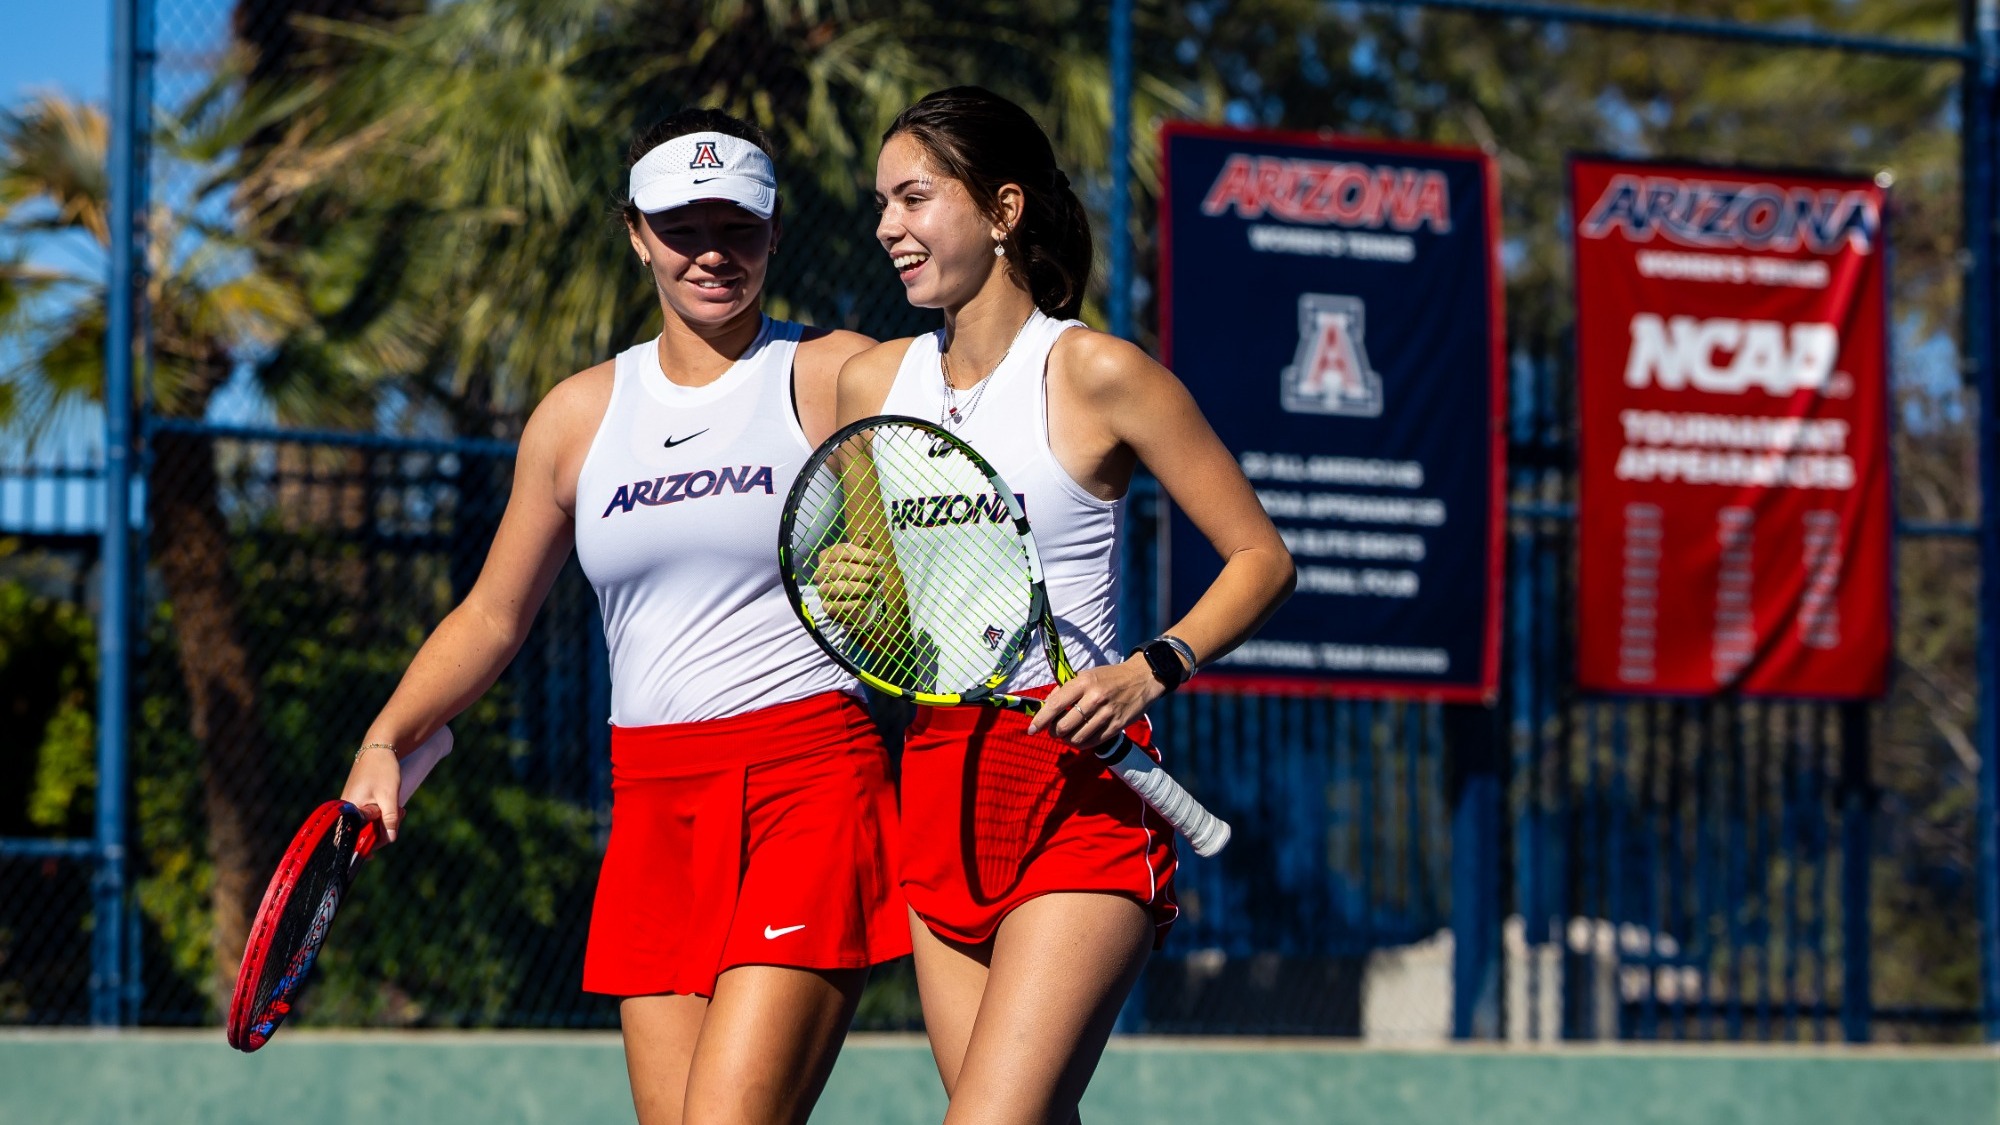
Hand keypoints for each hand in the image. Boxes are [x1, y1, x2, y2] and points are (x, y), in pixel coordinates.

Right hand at [340, 745, 403, 843]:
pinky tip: (395, 807)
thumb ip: (389, 819)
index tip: (380, 846)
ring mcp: (352, 805)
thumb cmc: (382, 770)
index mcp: (349, 809)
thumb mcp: (389, 796)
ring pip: (369, 824)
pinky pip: (370, 815)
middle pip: (362, 832)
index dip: (368, 844)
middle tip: (401, 816)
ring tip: (401, 810)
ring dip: (386, 821)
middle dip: (383, 830)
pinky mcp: (358, 801)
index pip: (354, 837)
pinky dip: (383, 814)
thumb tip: (391, 839)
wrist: (379, 747)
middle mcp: (346, 809)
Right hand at [815, 542, 890, 631]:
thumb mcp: (860, 557)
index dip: (864, 555)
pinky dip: (856, 603)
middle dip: (865, 572)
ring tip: (877, 588)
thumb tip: (865, 533)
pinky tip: (868, 600)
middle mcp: (821, 571)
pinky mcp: (826, 606)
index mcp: (827, 555)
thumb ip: (863, 546)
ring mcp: (822, 589)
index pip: (843, 551)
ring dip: (862, 588)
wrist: (850, 598)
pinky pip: (840, 605)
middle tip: (881, 575)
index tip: (881, 560)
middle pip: (841, 569)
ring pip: (840, 588)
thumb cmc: (856, 572)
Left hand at [1026, 658, 1164, 748]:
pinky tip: (1081, 739)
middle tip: (1054, 731)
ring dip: (1068, 740)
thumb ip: (1066, 689)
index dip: (1040, 720)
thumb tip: (1046, 707)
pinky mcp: (1117, 725)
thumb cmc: (1109, 677)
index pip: (1055, 704)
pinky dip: (1082, 744)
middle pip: (1064, 726)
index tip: (1032, 729)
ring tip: (1067, 736)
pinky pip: (1093, 742)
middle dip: (1054, 732)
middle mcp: (1094, 698)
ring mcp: (1106, 713)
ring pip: (1077, 737)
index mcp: (1083, 682)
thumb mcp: (1086, 675)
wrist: (1141, 679)